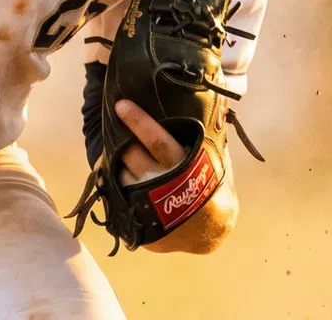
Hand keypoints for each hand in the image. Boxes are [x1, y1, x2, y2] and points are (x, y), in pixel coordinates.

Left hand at [113, 99, 237, 252]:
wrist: (211, 230)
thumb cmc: (213, 187)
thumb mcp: (216, 161)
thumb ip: (210, 136)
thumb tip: (217, 102)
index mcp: (183, 167)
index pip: (157, 141)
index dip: (139, 122)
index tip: (122, 105)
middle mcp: (163, 185)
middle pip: (132, 154)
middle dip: (120, 138)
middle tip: (114, 122)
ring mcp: (149, 203)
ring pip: (121, 173)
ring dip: (116, 160)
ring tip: (117, 149)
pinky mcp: (138, 217)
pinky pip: (117, 193)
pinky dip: (116, 180)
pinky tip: (120, 171)